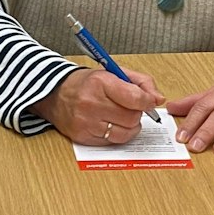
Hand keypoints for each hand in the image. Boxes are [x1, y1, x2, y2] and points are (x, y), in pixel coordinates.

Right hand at [33, 68, 163, 145]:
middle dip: (137, 113)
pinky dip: (117, 134)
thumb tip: (158, 98)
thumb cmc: (87, 83)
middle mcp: (91, 103)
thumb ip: (140, 83)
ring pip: (125, 133)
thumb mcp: (113, 73)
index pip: (135, 98)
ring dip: (129, 126)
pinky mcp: (83, 137)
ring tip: (122, 117)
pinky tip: (111, 124)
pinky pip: (113, 141)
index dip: (147, 101)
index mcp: (100, 82)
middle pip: (132, 118)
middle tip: (130, 107)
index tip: (149, 101)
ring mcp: (86, 123)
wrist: (56, 95)